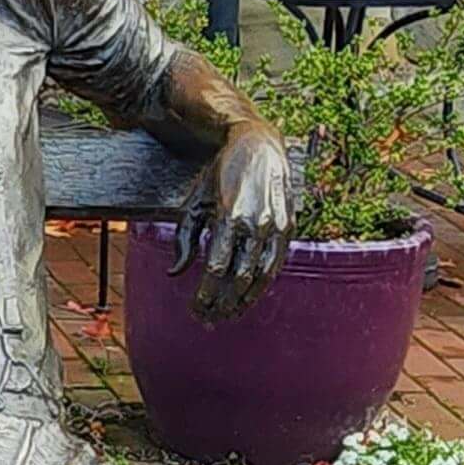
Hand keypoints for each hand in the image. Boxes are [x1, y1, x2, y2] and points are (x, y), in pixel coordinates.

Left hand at [174, 124, 290, 319]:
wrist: (258, 145)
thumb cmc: (220, 174)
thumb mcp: (196, 202)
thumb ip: (185, 239)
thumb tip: (174, 272)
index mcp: (229, 217)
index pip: (216, 270)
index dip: (205, 295)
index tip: (195, 310)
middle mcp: (256, 224)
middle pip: (238, 279)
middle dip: (222, 303)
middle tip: (209, 319)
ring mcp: (276, 226)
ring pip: (260, 277)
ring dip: (243, 301)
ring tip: (228, 314)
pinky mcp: (289, 227)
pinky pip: (276, 265)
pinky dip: (262, 285)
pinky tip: (248, 296)